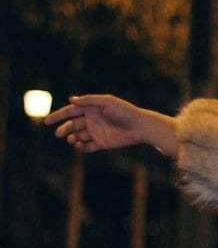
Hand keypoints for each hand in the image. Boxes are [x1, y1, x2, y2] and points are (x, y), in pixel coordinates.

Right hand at [45, 94, 177, 155]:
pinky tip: (80, 145)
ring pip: (78, 136)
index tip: (47, 121)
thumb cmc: (125, 111)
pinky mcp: (102, 143)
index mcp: (92, 109)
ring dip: (72, 138)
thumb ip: (89, 101)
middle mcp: (92, 120)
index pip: (71, 111)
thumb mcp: (107, 102)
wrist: (140, 126)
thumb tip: (71, 100)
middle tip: (59, 134)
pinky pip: (87, 147)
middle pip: (72, 125)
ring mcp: (97, 132)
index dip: (58, 116)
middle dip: (64, 129)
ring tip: (73, 139)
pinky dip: (81, 147)